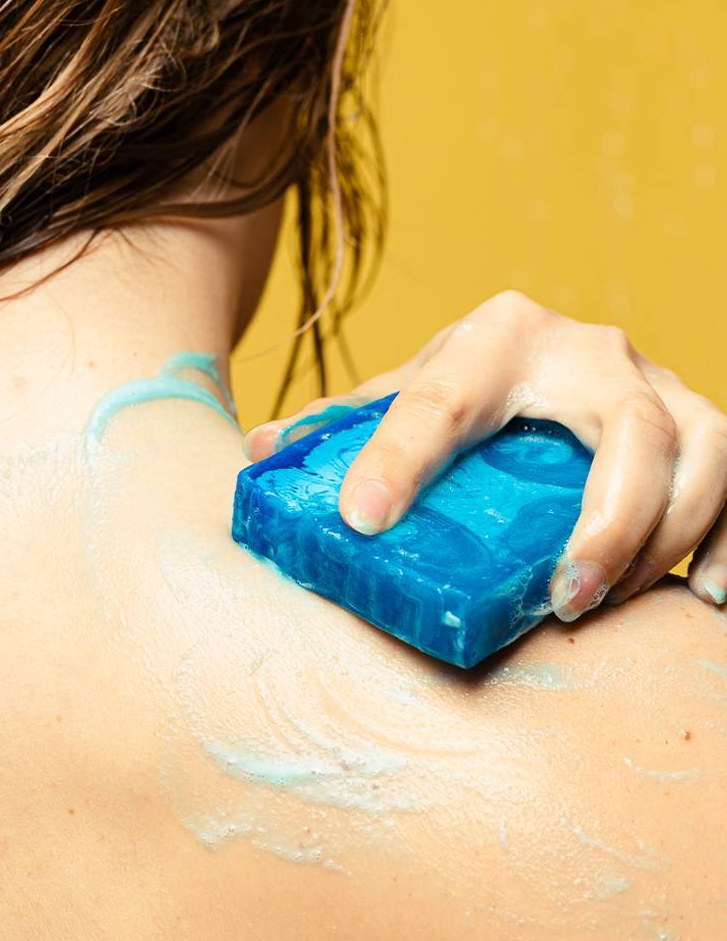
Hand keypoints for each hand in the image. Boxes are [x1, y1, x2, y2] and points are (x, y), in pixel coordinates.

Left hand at [243, 291, 726, 620]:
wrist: (534, 357)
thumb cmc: (462, 392)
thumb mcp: (399, 396)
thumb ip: (338, 428)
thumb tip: (258, 458)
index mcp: (497, 336)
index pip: (442, 398)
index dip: (400, 460)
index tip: (364, 523)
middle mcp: (590, 351)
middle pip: (628, 426)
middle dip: (605, 519)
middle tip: (560, 600)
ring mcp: (655, 385)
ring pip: (703, 449)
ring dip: (667, 537)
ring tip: (606, 604)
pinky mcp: (698, 426)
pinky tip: (709, 594)